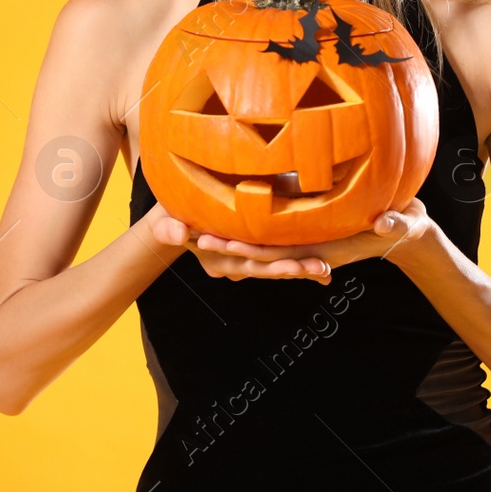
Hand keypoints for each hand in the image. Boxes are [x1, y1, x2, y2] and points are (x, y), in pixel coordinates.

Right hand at [145, 202, 332, 282]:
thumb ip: (168, 229)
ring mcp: (245, 263)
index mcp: (218, 261)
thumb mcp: (164, 223)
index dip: (269, 266)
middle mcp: (236, 266)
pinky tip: (325, 273)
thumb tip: (178, 233)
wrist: (176, 223)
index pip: (246, 264)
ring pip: (276, 269)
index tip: (292, 267)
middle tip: (319, 268)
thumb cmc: (171, 218)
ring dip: (301, 270)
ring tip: (326, 271)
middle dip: (294, 269)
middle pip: (267, 269)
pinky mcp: (255, 255)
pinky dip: (300, 269)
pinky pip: (279, 263)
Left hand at [193, 198, 434, 283]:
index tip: (215, 242)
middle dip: (224, 244)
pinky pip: (275, 231)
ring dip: (231, 235)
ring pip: (262, 242)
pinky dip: (250, 227)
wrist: (407, 233)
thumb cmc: (406, 229)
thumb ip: (396, 225)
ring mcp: (307, 239)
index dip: (246, 249)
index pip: (278, 254)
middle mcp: (308, 248)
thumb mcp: (403, 226)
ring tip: (195, 225)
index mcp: (323, 249)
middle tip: (186, 233)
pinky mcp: (309, 229)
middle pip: (258, 250)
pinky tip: (226, 215)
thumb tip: (388, 224)